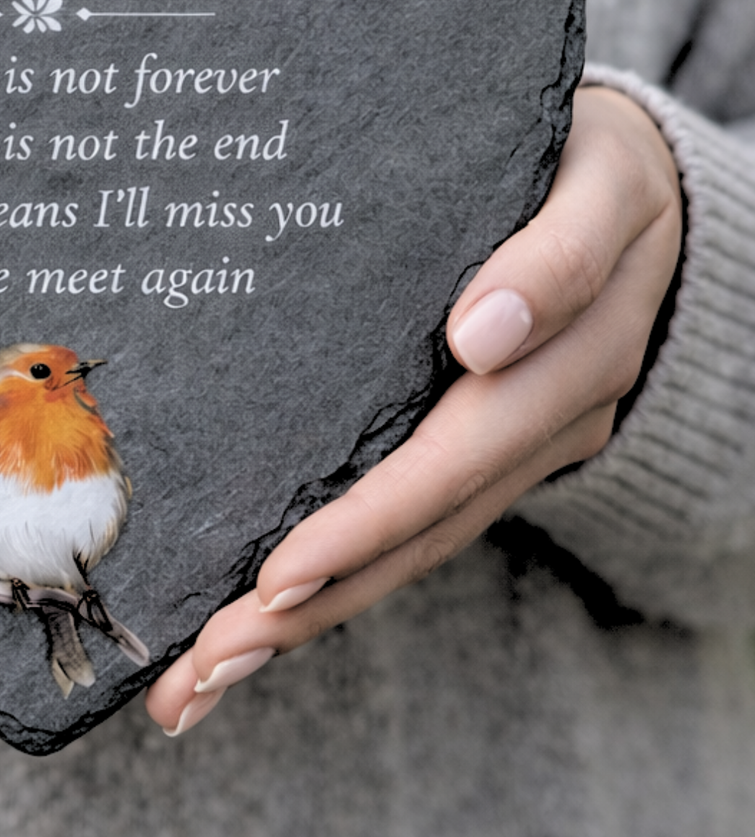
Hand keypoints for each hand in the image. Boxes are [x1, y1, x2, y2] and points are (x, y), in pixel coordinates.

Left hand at [146, 85, 681, 735]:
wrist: (626, 190)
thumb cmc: (587, 165)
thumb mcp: (598, 184)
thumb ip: (555, 256)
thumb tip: (481, 335)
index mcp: (576, 351)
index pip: (463, 449)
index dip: (374, 514)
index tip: (282, 569)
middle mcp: (549, 417)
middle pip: (423, 525)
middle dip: (314, 596)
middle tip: (210, 656)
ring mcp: (517, 445)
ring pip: (413, 548)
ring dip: (312, 616)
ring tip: (209, 671)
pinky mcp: (483, 452)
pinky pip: (413, 527)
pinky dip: (339, 578)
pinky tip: (259, 621)